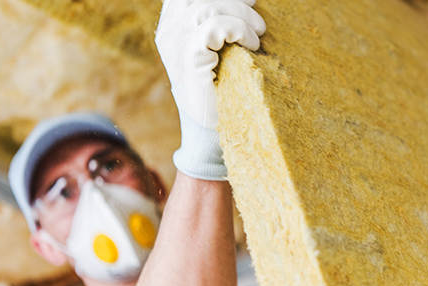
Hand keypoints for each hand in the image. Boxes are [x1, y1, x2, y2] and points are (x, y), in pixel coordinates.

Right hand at [155, 0, 265, 179]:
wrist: (215, 130)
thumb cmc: (223, 87)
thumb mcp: (217, 48)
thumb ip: (217, 21)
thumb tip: (247, 0)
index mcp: (172, 26)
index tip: (248, 2)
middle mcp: (169, 33)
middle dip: (236, 2)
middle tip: (258, 20)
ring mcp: (176, 46)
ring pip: (209, 6)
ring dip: (242, 16)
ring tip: (258, 34)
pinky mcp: (189, 59)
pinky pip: (215, 27)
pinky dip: (239, 30)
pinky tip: (252, 44)